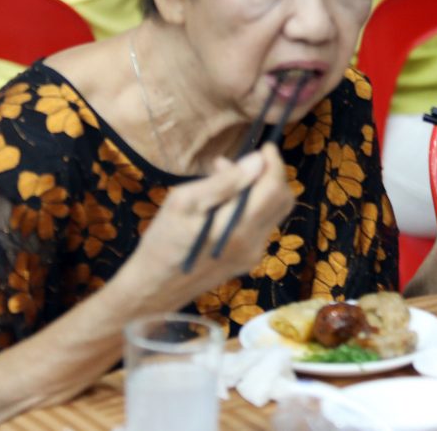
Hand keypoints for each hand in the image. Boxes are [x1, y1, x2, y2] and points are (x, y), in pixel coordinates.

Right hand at [118, 142, 295, 309]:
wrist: (153, 288)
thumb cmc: (162, 241)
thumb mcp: (185, 202)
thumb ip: (225, 182)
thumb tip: (257, 161)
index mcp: (239, 228)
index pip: (275, 189)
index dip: (274, 164)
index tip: (264, 147)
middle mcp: (254, 243)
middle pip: (282, 201)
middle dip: (270, 175)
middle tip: (242, 162)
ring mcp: (253, 255)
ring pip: (273, 213)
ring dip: (259, 190)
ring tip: (224, 177)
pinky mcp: (247, 260)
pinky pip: (261, 225)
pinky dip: (251, 207)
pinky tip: (224, 202)